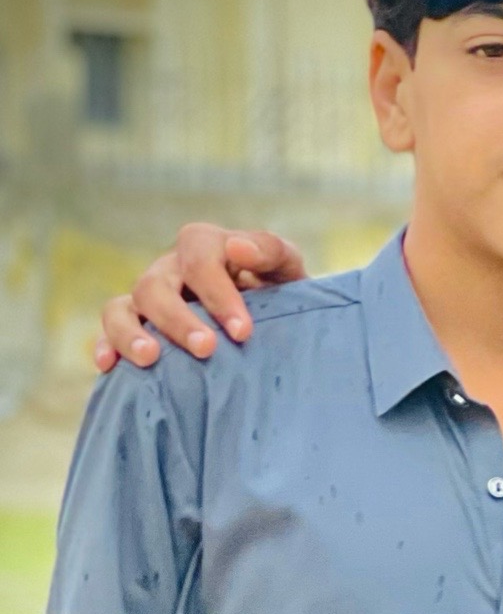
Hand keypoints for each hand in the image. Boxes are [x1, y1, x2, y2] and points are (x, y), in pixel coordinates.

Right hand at [93, 227, 308, 373]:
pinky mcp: (133, 328)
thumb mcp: (286, 269)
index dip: (217, 293)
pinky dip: (105, 346)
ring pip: (120, 307)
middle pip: (154, 284)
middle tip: (206, 350)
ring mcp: (147, 300)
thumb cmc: (278, 294)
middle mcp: (168, 270)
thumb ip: (270, 251)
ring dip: (131, 332)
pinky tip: (109, 367)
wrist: (273, 323)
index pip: (199, 258)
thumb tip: (238, 247)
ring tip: (151, 359)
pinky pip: (107, 333)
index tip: (242, 331)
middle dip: (177, 319)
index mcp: (204, 248)